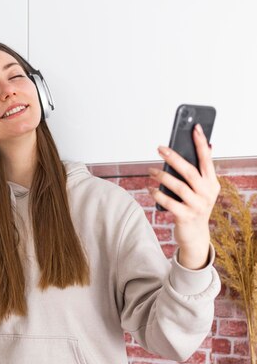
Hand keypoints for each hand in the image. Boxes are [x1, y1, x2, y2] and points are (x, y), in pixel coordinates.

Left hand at [148, 123, 219, 268]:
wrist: (195, 236)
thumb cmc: (195, 207)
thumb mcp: (203, 189)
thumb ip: (202, 170)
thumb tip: (208, 146)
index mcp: (212, 183)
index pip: (207, 159)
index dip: (201, 143)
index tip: (194, 127)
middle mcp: (207, 193)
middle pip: (190, 171)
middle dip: (174, 158)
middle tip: (160, 148)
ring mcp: (197, 206)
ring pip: (178, 186)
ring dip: (162, 176)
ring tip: (150, 170)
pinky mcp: (185, 216)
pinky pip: (169, 202)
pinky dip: (158, 194)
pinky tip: (150, 188)